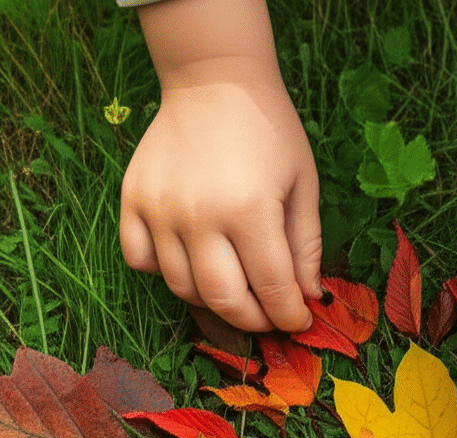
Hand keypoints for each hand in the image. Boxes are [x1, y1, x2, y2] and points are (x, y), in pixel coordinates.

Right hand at [120, 0, 319, 333]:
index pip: (272, 289)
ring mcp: (160, 209)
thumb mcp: (303, 186)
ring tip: (238, 289)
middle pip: (223, 300)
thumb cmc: (269, 132)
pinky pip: (140, 260)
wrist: (214, 80)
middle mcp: (199, 215)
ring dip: (214, 301)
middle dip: (254, 320)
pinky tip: (192, 261)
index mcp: (250, 210)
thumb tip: (307, 297)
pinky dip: (165, 273)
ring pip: (182, 287)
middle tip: (269, 316)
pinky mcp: (132, 199)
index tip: (298, 321)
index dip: (289, 315)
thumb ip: (306, 247)